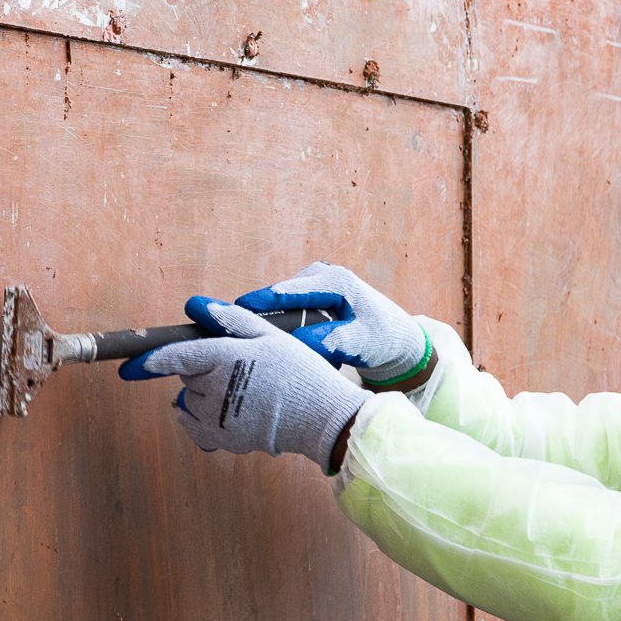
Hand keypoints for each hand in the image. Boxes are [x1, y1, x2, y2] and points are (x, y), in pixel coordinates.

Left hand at [119, 296, 368, 470]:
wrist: (321, 416)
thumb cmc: (299, 371)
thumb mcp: (271, 336)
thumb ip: (233, 320)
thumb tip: (200, 307)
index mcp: (224, 357)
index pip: (176, 357)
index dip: (151, 361)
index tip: (130, 367)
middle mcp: (215, 387)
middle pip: (187, 377)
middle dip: (202, 370)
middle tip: (237, 369)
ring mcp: (217, 416)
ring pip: (190, 401)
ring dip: (204, 395)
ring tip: (239, 392)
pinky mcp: (223, 438)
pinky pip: (194, 428)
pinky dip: (199, 420)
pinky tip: (220, 413)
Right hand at [235, 262, 428, 385]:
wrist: (398, 338)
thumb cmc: (383, 338)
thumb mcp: (361, 342)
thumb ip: (333, 341)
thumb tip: (300, 343)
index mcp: (335, 282)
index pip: (288, 291)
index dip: (258, 302)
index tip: (233, 312)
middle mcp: (321, 277)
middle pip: (277, 296)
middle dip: (253, 313)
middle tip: (223, 328)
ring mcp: (314, 285)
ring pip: (279, 304)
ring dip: (263, 321)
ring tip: (236, 337)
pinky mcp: (310, 296)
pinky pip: (285, 309)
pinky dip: (274, 323)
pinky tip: (259, 340)